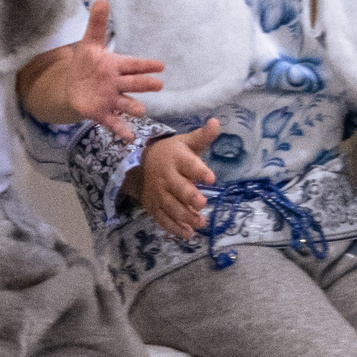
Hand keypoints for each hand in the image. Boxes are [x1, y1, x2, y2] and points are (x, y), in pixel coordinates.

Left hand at [58, 0, 163, 139]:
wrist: (73, 87)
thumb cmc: (86, 64)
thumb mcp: (89, 44)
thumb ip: (97, 24)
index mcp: (117, 66)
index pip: (134, 64)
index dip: (145, 65)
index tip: (160, 65)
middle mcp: (118, 84)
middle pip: (134, 84)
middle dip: (145, 84)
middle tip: (158, 84)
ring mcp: (112, 101)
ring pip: (127, 104)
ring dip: (134, 107)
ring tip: (141, 110)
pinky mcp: (104, 115)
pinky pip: (115, 123)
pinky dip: (122, 130)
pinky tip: (130, 138)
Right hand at [129, 118, 218, 238]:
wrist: (139, 166)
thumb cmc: (171, 154)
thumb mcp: (185, 142)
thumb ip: (202, 136)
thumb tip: (217, 122)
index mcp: (176, 159)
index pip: (189, 165)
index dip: (199, 171)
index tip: (211, 178)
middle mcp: (166, 177)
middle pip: (178, 188)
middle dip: (189, 196)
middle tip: (202, 203)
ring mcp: (159, 194)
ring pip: (171, 207)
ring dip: (186, 216)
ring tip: (200, 223)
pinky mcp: (154, 208)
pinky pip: (163, 220)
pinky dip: (175, 228)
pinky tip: (188, 234)